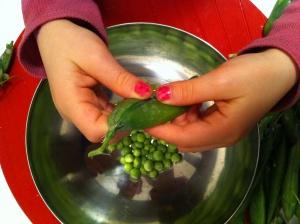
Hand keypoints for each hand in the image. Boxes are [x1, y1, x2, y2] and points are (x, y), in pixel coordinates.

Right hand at [37, 20, 151, 141]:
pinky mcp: (88, 105)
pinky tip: (133, 100)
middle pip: (104, 131)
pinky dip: (122, 110)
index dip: (120, 127)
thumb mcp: (96, 57)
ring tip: (145, 105)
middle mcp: (75, 114)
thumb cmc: (70, 43)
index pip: (96, 131)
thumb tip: (145, 95)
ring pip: (108, 124)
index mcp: (71, 104)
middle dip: (128, 123)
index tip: (142, 113)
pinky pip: (107, 114)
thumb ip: (120, 79)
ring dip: (127, 117)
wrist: (55, 36)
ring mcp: (81, 111)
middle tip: (149, 109)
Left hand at [148, 49, 296, 150]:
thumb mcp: (220, 81)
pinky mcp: (222, 122)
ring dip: (176, 117)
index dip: (159, 130)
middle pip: (184, 139)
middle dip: (165, 124)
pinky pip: (197, 123)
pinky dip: (187, 113)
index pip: (182, 139)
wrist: (280, 70)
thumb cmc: (254, 75)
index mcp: (222, 132)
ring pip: (189, 132)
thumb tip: (160, 97)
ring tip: (171, 98)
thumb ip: (188, 92)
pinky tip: (186, 99)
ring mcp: (222, 132)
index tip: (139, 119)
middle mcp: (221, 138)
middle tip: (152, 105)